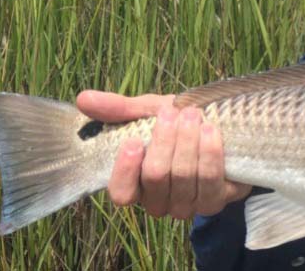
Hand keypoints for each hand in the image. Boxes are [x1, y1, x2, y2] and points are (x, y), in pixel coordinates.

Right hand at [76, 90, 251, 218]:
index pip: (121, 193)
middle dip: (165, 141)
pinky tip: (211, 132)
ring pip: (183, 178)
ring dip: (188, 142)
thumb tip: (83, 99)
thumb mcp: (147, 112)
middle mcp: (159, 201)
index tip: (133, 141)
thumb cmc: (177, 122)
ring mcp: (187, 205)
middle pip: (156, 177)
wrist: (221, 128)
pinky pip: (210, 183)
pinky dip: (210, 154)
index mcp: (136, 184)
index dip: (125, 171)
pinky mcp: (214, 201)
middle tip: (172, 113)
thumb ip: (118, 109)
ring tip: (194, 115)